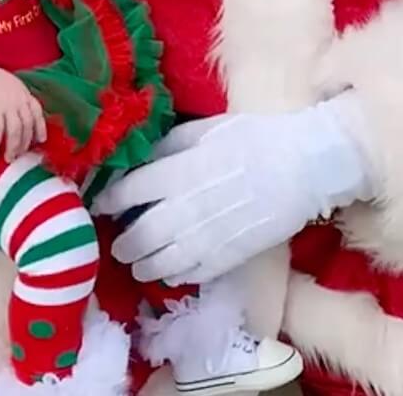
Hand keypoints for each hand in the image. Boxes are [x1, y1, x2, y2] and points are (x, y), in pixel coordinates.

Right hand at [0, 65, 45, 161]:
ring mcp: (7, 105)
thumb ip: (18, 100)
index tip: (40, 141)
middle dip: (25, 143)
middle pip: (27, 125)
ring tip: (8, 158)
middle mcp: (19, 100)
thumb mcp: (11, 87)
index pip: (37, 112)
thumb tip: (21, 121)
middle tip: (20, 155)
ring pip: (16, 130)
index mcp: (24, 94)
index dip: (40, 127)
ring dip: (13, 147)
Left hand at [92, 95, 375, 284]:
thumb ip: (169, 145)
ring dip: (142, 265)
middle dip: (123, 242)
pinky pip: (191, 273)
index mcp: (178, 172)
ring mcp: (206, 237)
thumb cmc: (254, 137)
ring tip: (136, 263)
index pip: (128, 192)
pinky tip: (169, 271)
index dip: (108, 200)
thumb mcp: (204, 128)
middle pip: (140, 235)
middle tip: (117, 243)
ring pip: (161, 261)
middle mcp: (185, 209)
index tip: (100, 203)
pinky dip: (174, 275)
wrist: (302, 165)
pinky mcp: (228, 256)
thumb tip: (141, 158)